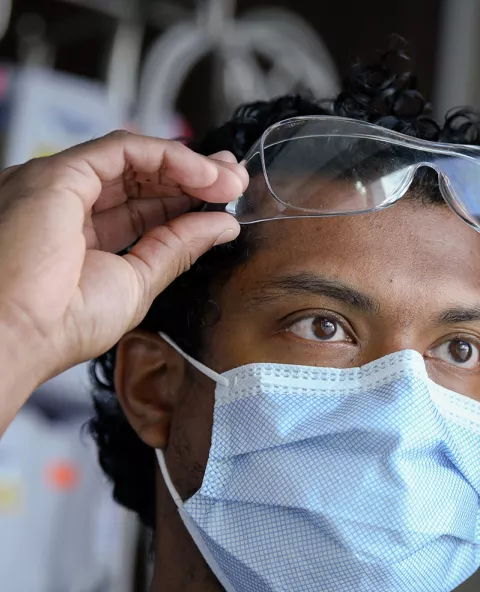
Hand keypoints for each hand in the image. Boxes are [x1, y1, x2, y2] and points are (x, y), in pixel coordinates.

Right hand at [0, 130, 246, 400]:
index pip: (143, 209)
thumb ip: (177, 248)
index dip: (186, 202)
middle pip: (141, 179)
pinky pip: (123, 150)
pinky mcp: (60, 172)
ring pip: (135, 160)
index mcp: (82, 237)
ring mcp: (62, 186)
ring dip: (189, 165)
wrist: (17, 331)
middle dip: (195, 177)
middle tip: (237, 180)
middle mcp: (68, 206)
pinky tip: (205, 174)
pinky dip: (169, 156)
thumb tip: (222, 226)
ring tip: (230, 178)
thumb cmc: (63, 322)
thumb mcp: (138, 282)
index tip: (226, 202)